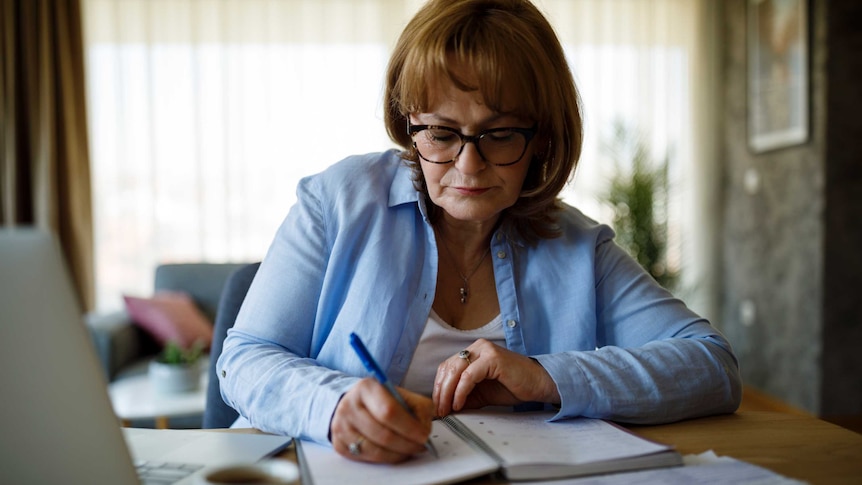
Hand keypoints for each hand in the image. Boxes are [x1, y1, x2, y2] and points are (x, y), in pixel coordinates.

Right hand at [330, 377, 434, 462]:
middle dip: (406, 444)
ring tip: (409, 449)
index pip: (389, 411)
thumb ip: (418, 407)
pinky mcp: (339, 443)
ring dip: (397, 454)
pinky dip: (385, 458)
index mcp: (366, 387)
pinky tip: (394, 452)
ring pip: (374, 450)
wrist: (353, 403)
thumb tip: (424, 430)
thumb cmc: (381, 400)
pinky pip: (366, 458)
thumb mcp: (401, 394)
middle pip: (382, 434)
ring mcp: (341, 425)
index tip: (423, 435)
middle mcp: (349, 405)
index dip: (409, 427)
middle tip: (420, 446)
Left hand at [432, 338, 559, 417]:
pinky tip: (459, 404)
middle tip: (439, 411)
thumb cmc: (511, 387)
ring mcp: (484, 350)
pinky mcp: (492, 358)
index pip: (446, 368)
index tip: (437, 406)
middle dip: (440, 392)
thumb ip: (463, 396)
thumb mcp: (480, 394)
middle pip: (448, 368)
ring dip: (447, 393)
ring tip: (447, 409)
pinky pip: (469, 375)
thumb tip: (442, 408)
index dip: (438, 387)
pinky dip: (461, 391)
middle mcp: (476, 347)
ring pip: (455, 370)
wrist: (537, 384)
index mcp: (472, 352)